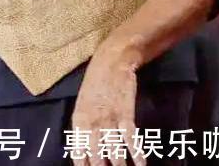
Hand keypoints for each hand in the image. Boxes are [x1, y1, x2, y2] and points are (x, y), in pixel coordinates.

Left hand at [70, 44, 141, 165]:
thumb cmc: (96, 85)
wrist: (111, 62)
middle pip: (97, 156)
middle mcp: (90, 123)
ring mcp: (107, 119)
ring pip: (114, 151)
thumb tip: (87, 151)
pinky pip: (130, 139)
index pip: (78, 152)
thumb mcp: (83, 106)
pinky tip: (141, 164)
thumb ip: (84, 128)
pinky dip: (136, 154)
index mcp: (77, 121)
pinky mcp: (124, 113)